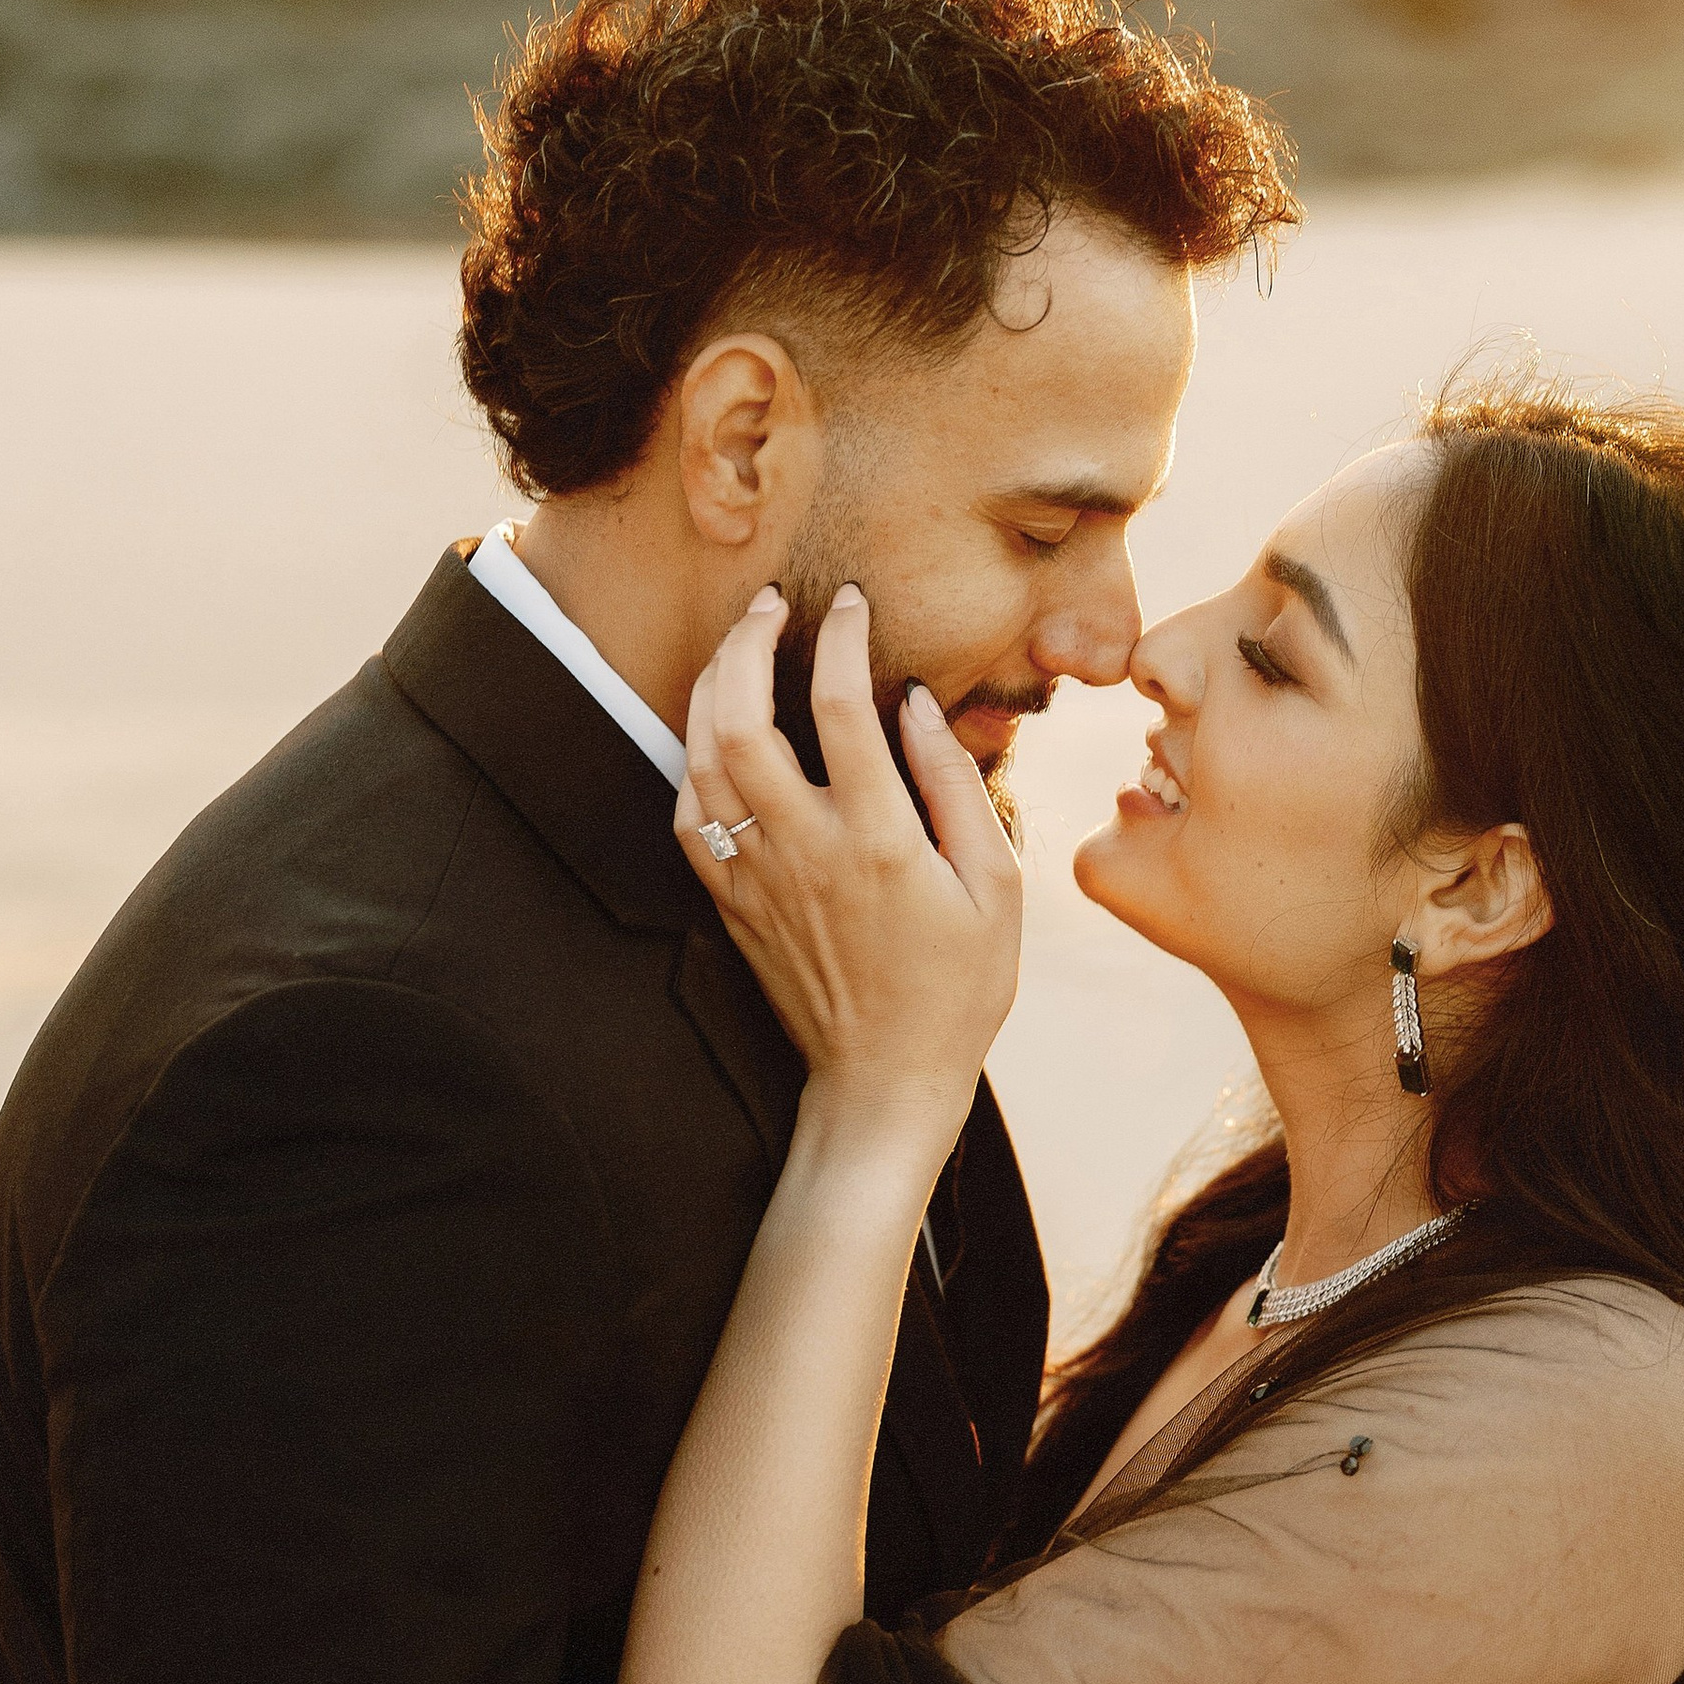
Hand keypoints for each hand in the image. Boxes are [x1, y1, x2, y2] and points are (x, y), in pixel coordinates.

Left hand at [676, 585, 1022, 1150]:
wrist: (885, 1080)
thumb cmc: (958, 987)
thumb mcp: (995, 887)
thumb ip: (956, 786)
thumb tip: (916, 702)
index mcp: (878, 840)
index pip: (840, 704)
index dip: (839, 635)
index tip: (849, 602)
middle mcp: (804, 850)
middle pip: (740, 718)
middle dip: (747, 643)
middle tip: (770, 605)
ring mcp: (756, 878)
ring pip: (700, 759)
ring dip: (710, 689)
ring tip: (737, 648)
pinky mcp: (730, 903)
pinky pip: (688, 815)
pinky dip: (691, 761)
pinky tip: (713, 735)